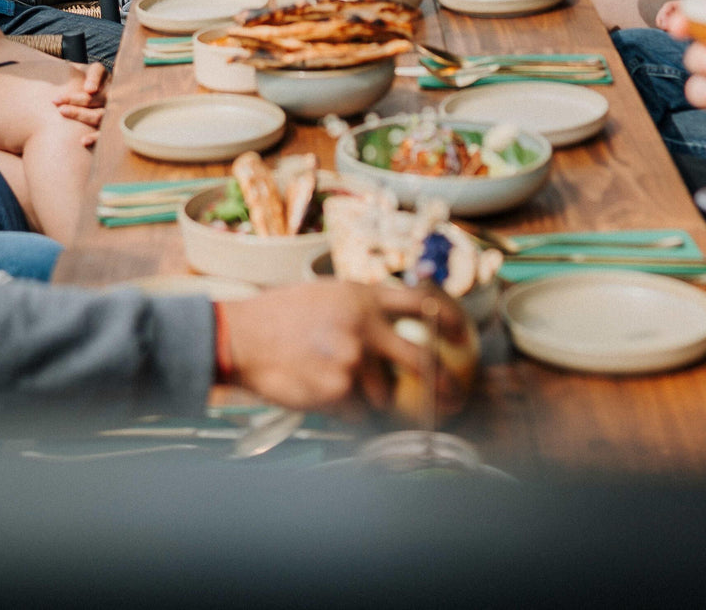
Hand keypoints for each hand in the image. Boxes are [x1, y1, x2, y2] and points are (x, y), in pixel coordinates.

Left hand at [53, 60, 108, 144]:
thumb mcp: (76, 73)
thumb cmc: (78, 87)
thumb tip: (66, 66)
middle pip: (97, 96)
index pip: (98, 73)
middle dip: (77, 99)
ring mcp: (111, 111)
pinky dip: (95, 137)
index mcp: (102, 76)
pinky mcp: (108, 128)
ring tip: (62, 112)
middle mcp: (110, 92)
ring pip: (99, 115)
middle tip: (56, 101)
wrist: (89, 102)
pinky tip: (83, 141)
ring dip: (81, 115)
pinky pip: (103, 134)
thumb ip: (72, 70)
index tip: (88, 89)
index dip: (94, 80)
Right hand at [220, 280, 469, 410]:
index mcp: (363, 296)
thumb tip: (393, 329)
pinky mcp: (338, 391)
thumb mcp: (327, 295)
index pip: (421, 302)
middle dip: (442, 382)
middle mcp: (364, 326)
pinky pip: (355, 412)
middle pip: (420, 358)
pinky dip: (344, 410)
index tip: (463, 334)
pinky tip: (319, 392)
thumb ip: (361, 309)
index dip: (449, 318)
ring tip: (336, 382)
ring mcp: (352, 360)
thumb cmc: (279, 316)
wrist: (242, 337)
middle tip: (451, 394)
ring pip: (382, 393)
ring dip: (368, 397)